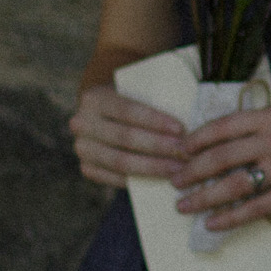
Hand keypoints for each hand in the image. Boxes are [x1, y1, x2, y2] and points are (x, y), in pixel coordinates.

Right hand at [71, 84, 187, 186]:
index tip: (180, 129)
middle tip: (185, 152)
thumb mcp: (135, 90)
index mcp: (94, 98)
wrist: (102, 116)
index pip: (127, 110)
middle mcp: (82, 123)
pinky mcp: (87, 168)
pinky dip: (140, 180)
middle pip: (126, 137)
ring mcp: (82, 148)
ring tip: (179, 169)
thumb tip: (188, 107)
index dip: (154, 121)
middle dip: (159, 146)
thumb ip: (154, 95)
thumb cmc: (130, 101)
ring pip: (121, 162)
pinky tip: (162, 180)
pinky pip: (115, 178)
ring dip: (153, 167)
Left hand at [175, 100, 270, 231]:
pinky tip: (214, 222)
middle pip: (223, 156)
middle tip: (172, 181)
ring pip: (235, 183)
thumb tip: (226, 140)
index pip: (224, 126)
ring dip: (204, 196)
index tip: (179, 150)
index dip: (197, 139)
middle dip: (192, 170)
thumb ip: (262, 124)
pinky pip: (259, 206)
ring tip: (183, 205)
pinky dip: (232, 216)